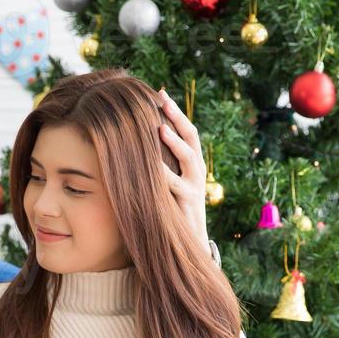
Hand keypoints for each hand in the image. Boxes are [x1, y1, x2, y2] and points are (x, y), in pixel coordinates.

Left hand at [156, 87, 210, 250]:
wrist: (190, 244)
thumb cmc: (175, 211)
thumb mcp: (170, 185)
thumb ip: (162, 166)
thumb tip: (140, 142)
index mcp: (194, 164)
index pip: (188, 131)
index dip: (175, 112)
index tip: (160, 93)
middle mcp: (198, 171)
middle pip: (191, 137)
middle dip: (177, 117)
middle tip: (163, 99)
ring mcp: (195, 186)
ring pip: (188, 157)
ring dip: (174, 142)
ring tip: (160, 128)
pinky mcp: (188, 202)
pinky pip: (175, 185)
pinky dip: (163, 174)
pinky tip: (151, 165)